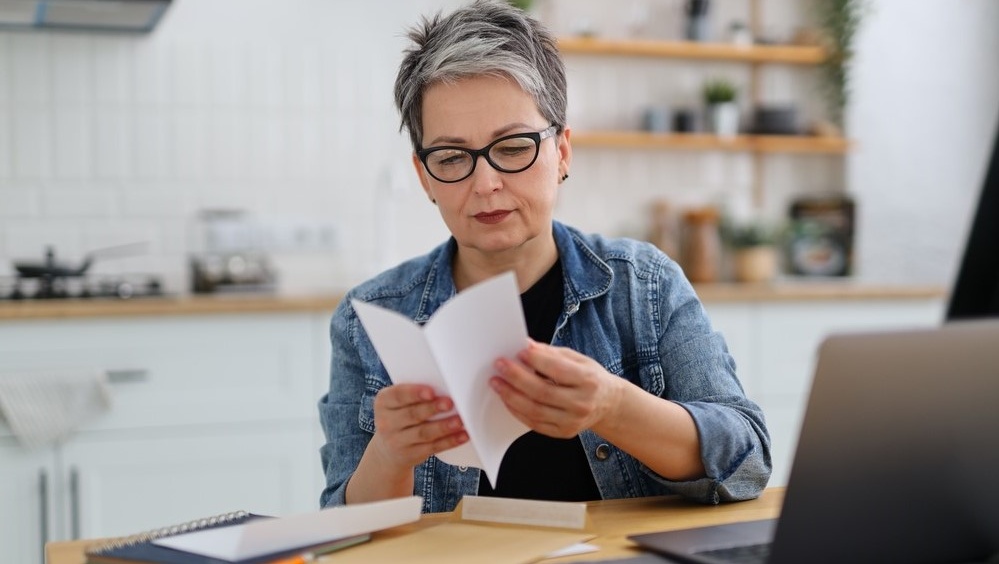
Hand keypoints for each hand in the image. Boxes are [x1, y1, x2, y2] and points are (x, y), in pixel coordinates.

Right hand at [369, 384, 467, 472]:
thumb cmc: (400, 416)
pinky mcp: (411, 455)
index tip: (431, 392)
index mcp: (383, 402)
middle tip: (450, 403)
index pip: (397, 395)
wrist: (388, 450)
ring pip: (423, 433)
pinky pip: (432, 447)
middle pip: (412, 414)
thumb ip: (415, 395)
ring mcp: (397, 442)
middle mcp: (386, 423)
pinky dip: (449, 441)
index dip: (414, 393)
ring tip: (459, 421)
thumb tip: (446, 388)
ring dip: (443, 427)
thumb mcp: (397, 404)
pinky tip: (462, 435)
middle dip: (432, 408)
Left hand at [489, 340, 623, 438]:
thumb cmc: (590, 378)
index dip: (536, 360)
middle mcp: (582, 403)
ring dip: (511, 396)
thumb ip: (551, 354)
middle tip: (500, 366)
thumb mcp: (578, 359)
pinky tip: (508, 399)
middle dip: (516, 378)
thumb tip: (526, 346)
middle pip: (542, 392)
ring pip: (535, 410)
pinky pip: (535, 423)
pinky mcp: (563, 432)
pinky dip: (517, 410)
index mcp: (588, 380)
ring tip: (497, 383)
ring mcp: (573, 421)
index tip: (519, 351)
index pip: (557, 370)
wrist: (608, 404)